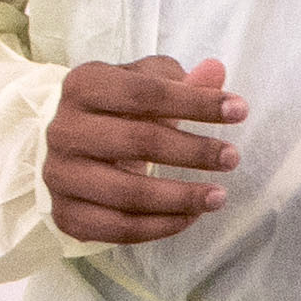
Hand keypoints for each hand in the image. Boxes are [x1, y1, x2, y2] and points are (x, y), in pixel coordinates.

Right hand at [46, 55, 239, 245]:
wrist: (63, 147)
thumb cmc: (113, 110)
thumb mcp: (141, 84)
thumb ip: (179, 80)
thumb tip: (216, 72)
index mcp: (83, 86)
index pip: (145, 93)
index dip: (195, 102)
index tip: (240, 110)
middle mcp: (64, 129)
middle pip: (138, 142)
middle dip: (193, 151)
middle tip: (232, 157)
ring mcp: (60, 175)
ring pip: (129, 194)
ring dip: (181, 197)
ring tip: (219, 196)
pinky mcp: (67, 214)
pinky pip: (119, 228)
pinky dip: (161, 226)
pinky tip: (190, 216)